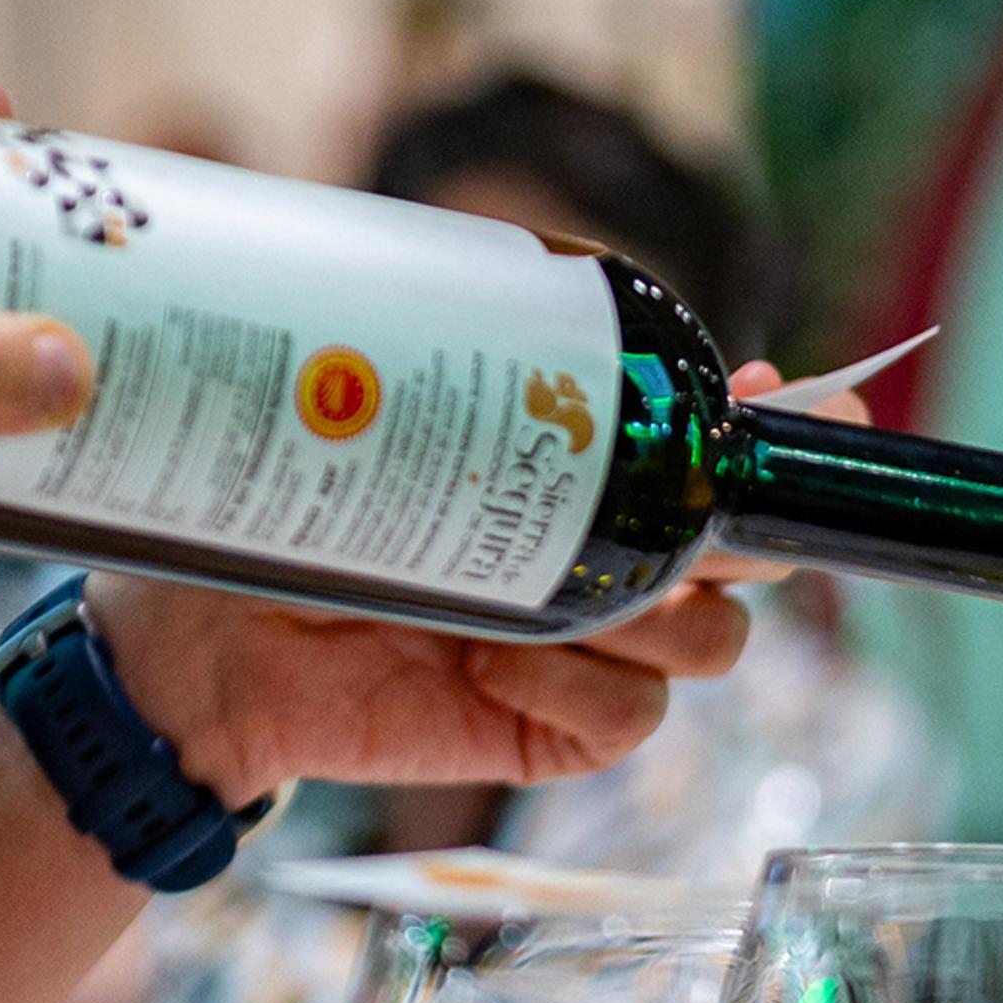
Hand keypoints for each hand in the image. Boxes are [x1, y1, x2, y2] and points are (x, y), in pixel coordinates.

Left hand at [76, 354, 829, 802]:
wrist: (198, 643)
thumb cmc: (281, 503)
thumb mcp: (371, 403)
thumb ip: (451, 347)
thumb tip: (519, 269)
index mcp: (590, 477)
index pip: (722, 454)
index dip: (787, 434)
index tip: (805, 402)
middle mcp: (609, 564)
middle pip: (748, 560)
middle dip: (733, 532)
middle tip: (680, 502)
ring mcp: (588, 653)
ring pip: (707, 644)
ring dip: (651, 616)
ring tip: (542, 594)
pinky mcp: (549, 732)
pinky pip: (629, 720)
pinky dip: (580, 691)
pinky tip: (496, 659)